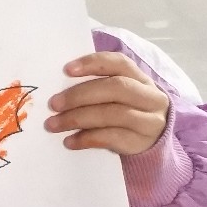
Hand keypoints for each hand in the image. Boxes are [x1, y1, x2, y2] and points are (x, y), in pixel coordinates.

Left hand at [45, 51, 168, 155]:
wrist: (152, 140)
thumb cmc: (126, 111)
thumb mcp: (120, 95)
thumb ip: (98, 86)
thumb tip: (59, 87)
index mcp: (142, 78)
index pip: (120, 63)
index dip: (94, 63)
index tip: (67, 70)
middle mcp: (151, 97)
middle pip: (116, 88)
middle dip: (80, 95)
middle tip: (54, 104)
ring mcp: (149, 121)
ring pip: (113, 114)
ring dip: (78, 118)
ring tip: (54, 124)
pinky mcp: (141, 143)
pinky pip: (111, 138)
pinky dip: (87, 139)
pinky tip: (69, 141)